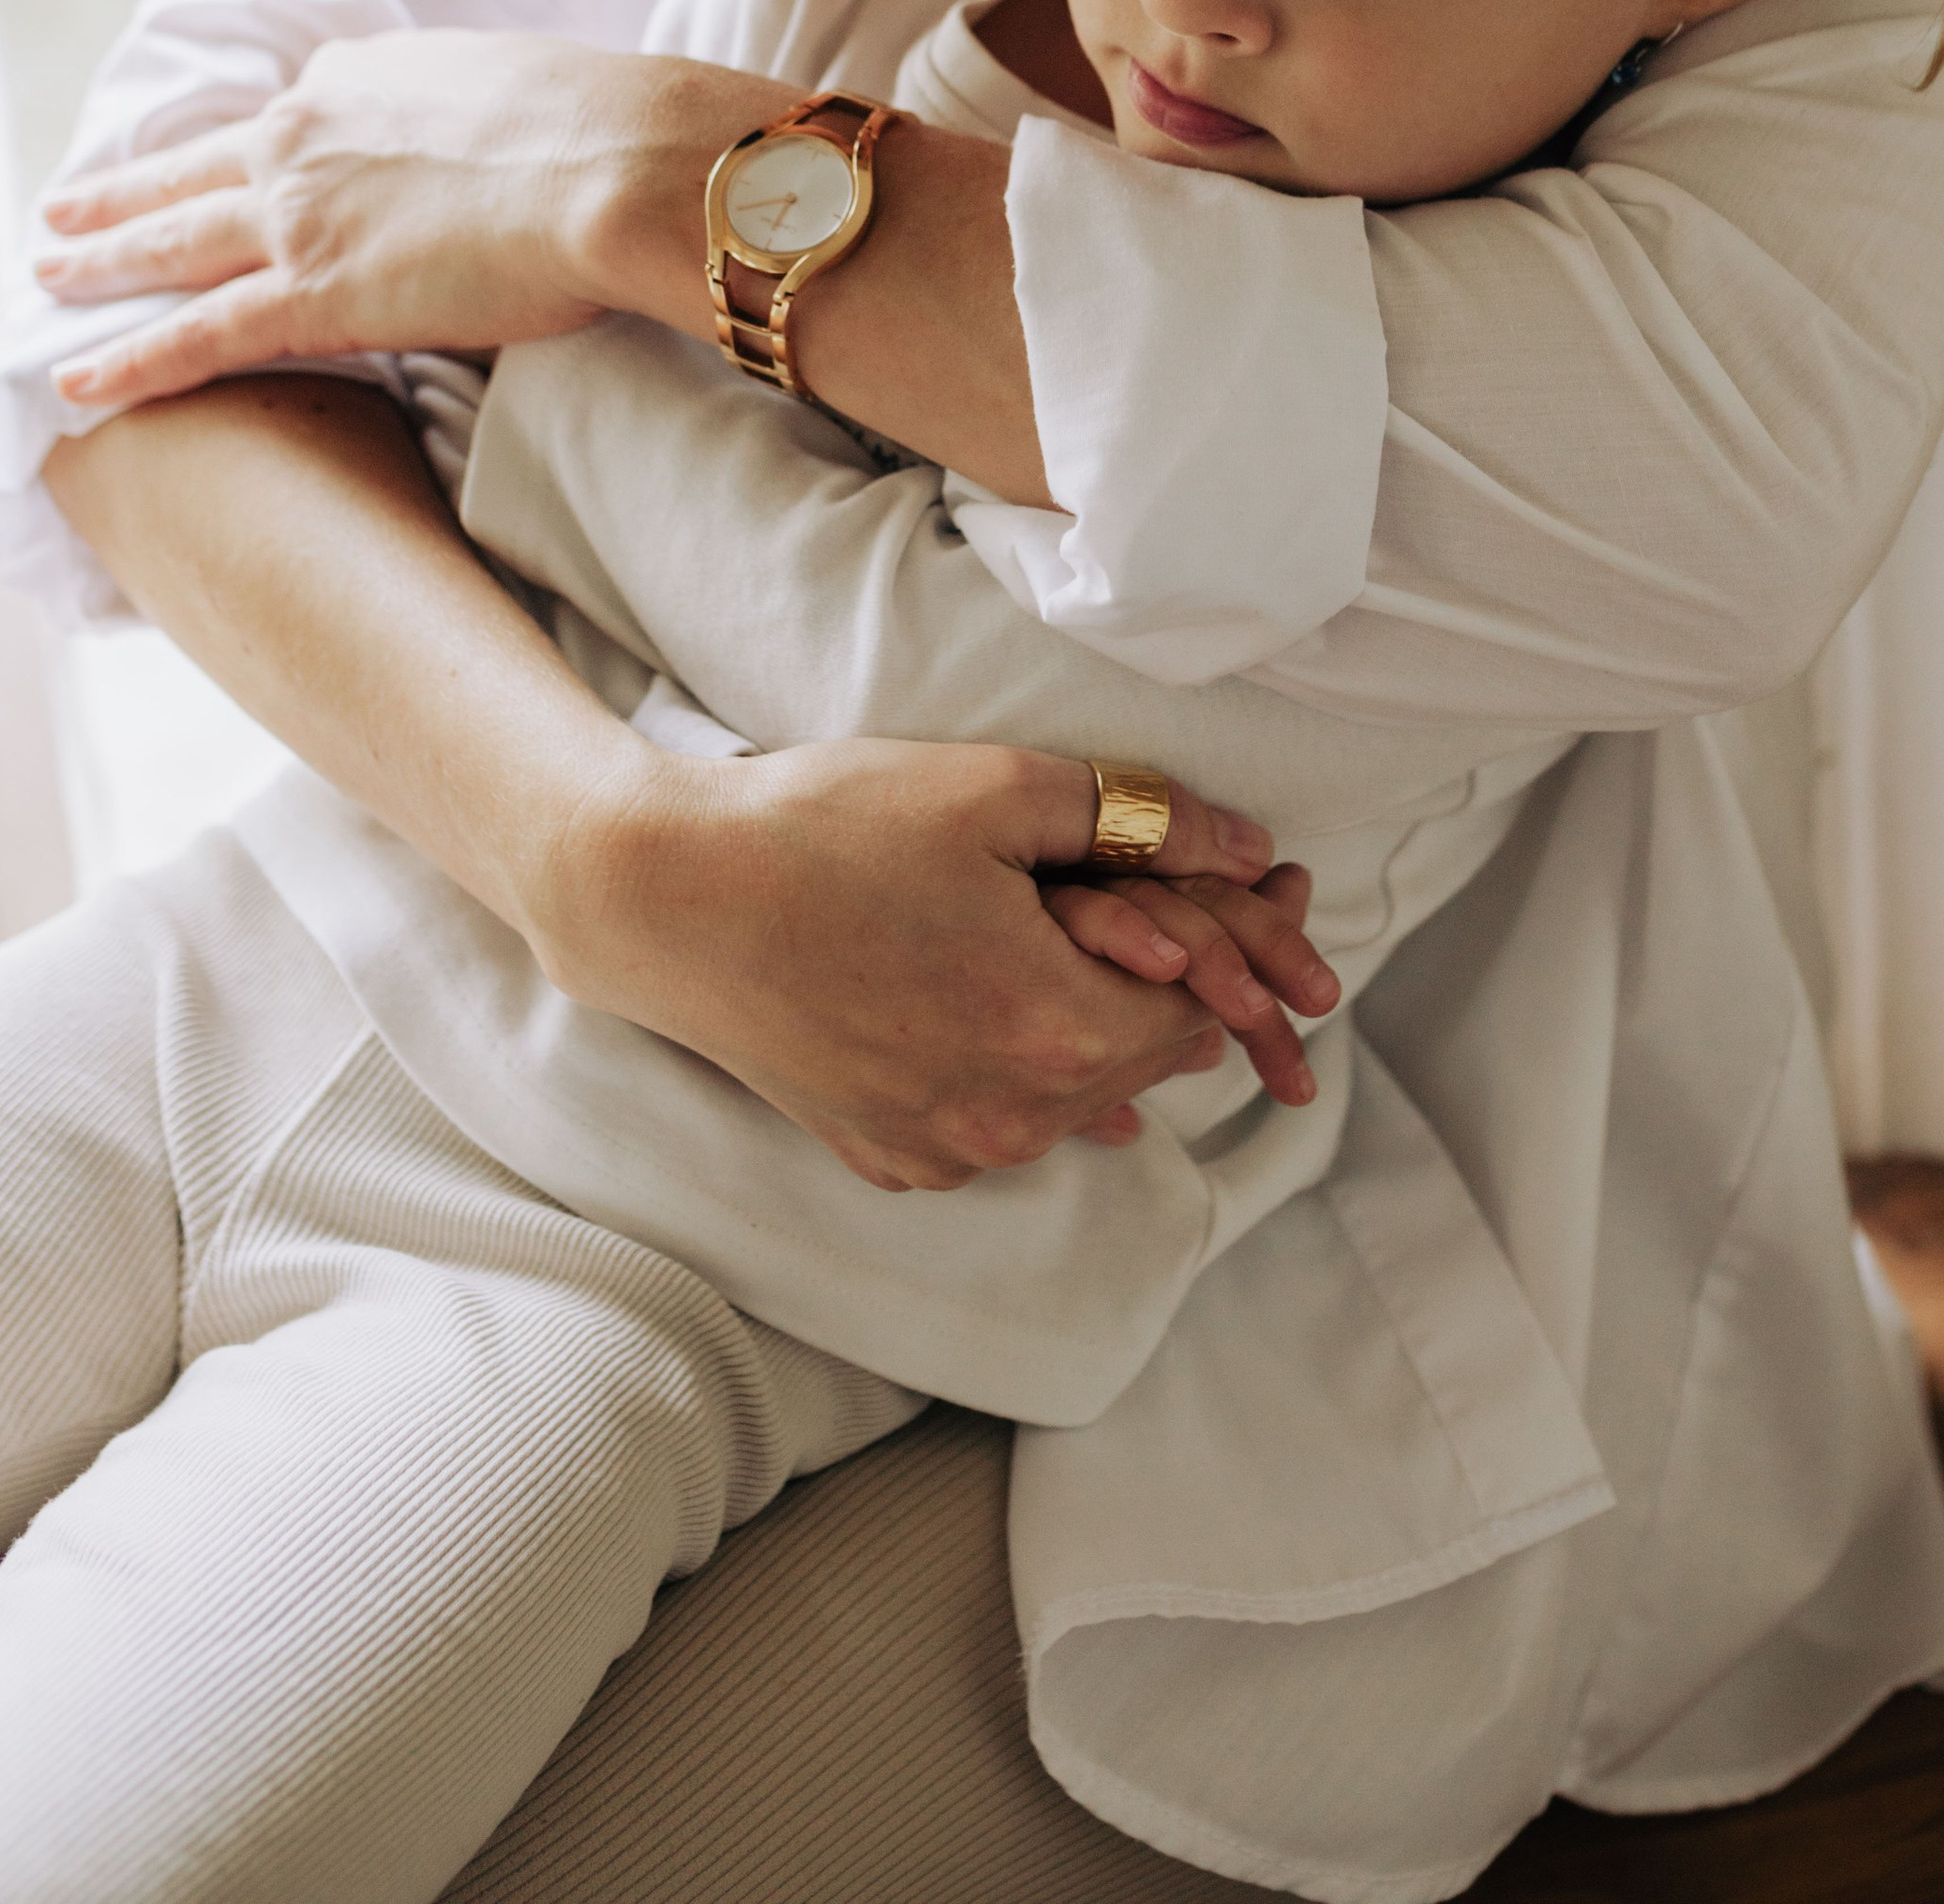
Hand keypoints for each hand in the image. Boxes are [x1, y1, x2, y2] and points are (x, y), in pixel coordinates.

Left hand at [34, 32, 759, 412]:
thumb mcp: (522, 84)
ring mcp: (298, 215)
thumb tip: (499, 142)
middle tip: (67, 206)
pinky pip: (196, 335)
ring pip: (171, 244)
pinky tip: (77, 381)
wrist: (616, 163)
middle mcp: (307, 133)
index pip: (286, 114)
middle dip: (124, 192)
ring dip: (100, 263)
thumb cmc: (605, 124)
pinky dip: (129, 360)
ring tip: (49, 275)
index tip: (227, 161)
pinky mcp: (312, 295)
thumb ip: (478, 114)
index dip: (251, 143)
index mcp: (360, 76)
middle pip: (192, 171)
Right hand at [540, 733, 1290, 1192]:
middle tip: (1192, 904)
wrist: (668, 897)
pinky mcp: (884, 1151)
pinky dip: (1024, 1069)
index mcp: (1054, 1033)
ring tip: (1104, 946)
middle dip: (1178, 983)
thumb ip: (1142, 819)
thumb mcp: (998, 791)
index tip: (1275, 889)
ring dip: (1099, 1027)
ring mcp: (941, 1148)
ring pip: (1073, 1097)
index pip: (1200, 1008)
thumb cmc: (829, 829)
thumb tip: (1252, 845)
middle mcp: (1008, 1118)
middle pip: (1142, 1058)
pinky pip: (997, 1120)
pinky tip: (1014, 1006)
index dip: (1245, 942)